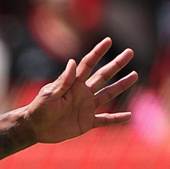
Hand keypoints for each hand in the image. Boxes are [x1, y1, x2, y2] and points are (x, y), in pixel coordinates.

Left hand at [24, 38, 138, 144]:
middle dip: (116, 64)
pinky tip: (128, 116)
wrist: (34, 128)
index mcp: (73, 84)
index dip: (98, 52)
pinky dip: (116, 119)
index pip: (88, 64)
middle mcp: (83, 93)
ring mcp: (86, 107)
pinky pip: (105, 120)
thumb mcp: (49, 94)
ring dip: (121, 86)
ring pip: (108, 94)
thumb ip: (62, 81)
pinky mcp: (86, 123)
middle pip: (103, 75)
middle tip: (130, 52)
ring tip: (135, 75)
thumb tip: (72, 62)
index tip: (108, 40)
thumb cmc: (39, 109)